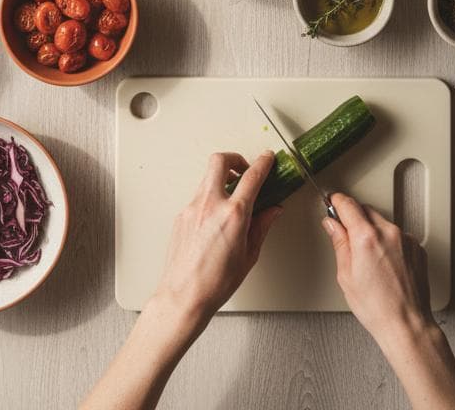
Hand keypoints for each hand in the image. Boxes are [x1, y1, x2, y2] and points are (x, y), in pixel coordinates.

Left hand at [154, 150, 280, 325]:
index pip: (252, 177)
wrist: (184, 296)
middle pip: (220, 160)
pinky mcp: (181, 215)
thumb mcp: (249, 255)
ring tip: (232, 196)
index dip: (263, 163)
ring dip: (221, 179)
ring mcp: (192, 208)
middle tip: (244, 168)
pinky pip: (198, 197)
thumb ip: (261, 226)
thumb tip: (272, 211)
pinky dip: (210, 198)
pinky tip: (217, 216)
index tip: (268, 158)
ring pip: (207, 178)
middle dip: (235, 158)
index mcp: (233, 214)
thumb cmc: (215, 282)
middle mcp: (210, 205)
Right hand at [322, 192, 431, 343]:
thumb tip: (332, 224)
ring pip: (382, 222)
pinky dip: (388, 242)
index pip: (347, 204)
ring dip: (372, 230)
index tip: (332, 203)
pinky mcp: (417, 248)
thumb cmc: (377, 307)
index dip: (336, 202)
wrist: (406, 324)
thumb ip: (339, 243)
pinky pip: (397, 235)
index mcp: (366, 237)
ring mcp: (405, 239)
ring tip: (369, 259)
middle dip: (354, 218)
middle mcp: (388, 232)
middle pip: (365, 210)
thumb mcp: (345, 275)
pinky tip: (384, 263)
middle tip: (347, 236)